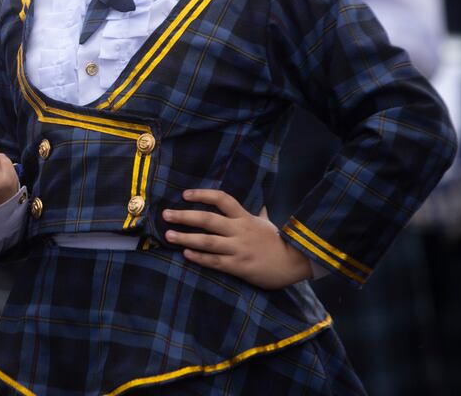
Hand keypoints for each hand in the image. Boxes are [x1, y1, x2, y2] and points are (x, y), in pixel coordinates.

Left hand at [162, 189, 313, 289]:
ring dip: (186, 237)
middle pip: (208, 219)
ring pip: (207, 241)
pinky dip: (199, 257)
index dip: (202, 195)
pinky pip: (215, 261)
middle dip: (185, 216)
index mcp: (245, 217)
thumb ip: (257, 212)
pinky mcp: (239, 266)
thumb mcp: (267, 222)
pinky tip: (186, 253)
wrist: (294, 264)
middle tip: (166, 214)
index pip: (222, 199)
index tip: (185, 194)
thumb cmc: (279, 242)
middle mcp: (240, 230)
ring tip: (169, 235)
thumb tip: (257, 202)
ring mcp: (239, 249)